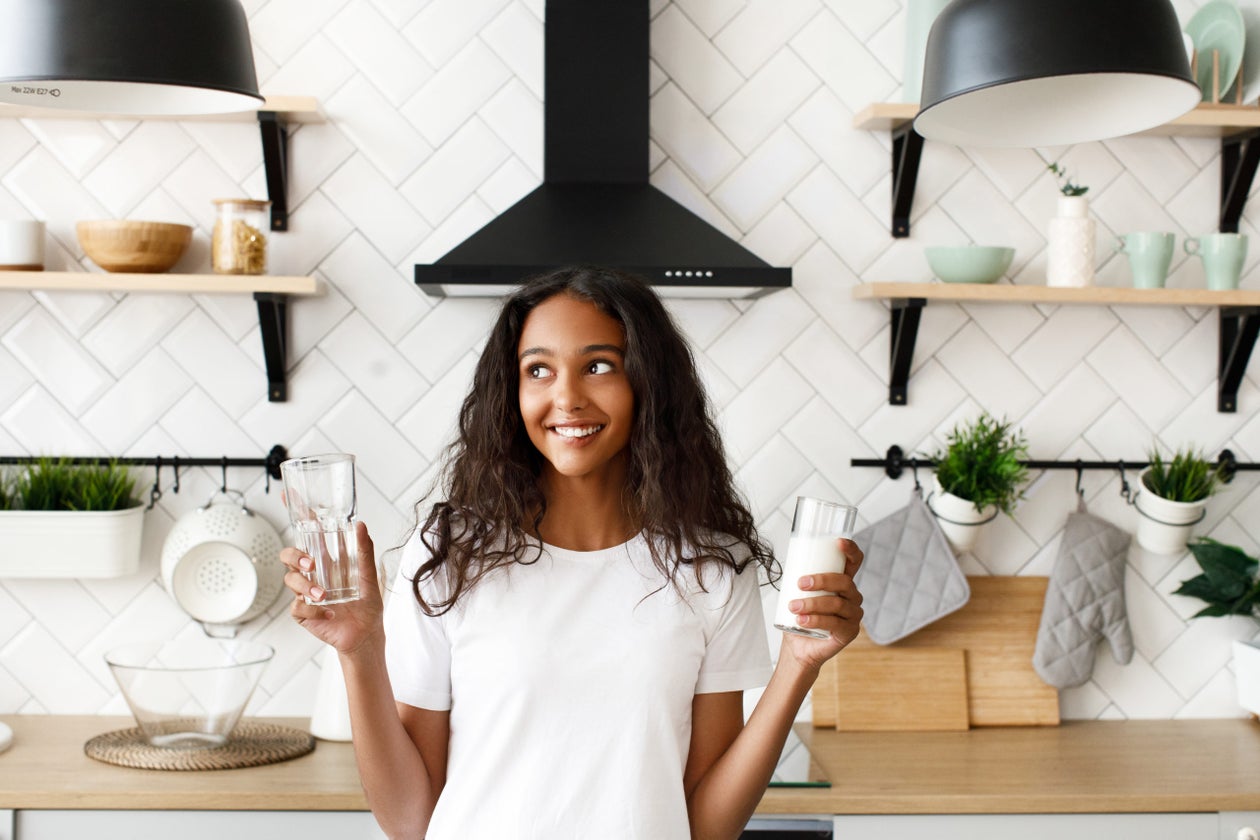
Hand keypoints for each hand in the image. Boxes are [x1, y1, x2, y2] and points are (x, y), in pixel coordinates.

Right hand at [281, 520, 383, 655]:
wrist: (366, 634)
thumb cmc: (367, 604)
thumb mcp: (370, 576)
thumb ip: (364, 552)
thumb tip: (360, 526)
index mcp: (327, 560)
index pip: (308, 533)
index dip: (298, 514)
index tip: (288, 495)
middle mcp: (313, 574)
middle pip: (288, 555)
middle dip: (294, 556)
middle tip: (312, 564)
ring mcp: (305, 593)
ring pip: (290, 580)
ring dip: (306, 586)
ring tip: (324, 595)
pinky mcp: (304, 612)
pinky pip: (297, 607)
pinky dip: (312, 609)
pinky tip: (328, 612)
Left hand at [782, 537, 863, 671]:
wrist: (798, 646)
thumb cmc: (799, 616)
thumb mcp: (797, 592)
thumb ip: (796, 575)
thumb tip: (786, 557)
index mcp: (842, 582)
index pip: (854, 562)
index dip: (850, 550)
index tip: (838, 542)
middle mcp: (852, 596)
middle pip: (844, 582)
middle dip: (822, 580)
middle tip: (800, 583)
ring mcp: (853, 614)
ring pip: (837, 604)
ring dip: (813, 604)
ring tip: (793, 606)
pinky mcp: (849, 632)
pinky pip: (835, 623)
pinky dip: (816, 620)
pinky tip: (801, 621)